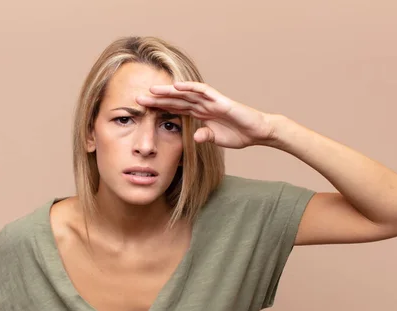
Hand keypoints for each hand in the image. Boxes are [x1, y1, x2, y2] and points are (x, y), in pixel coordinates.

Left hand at [135, 81, 278, 148]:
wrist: (258, 132)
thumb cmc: (239, 134)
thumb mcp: (216, 139)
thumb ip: (204, 137)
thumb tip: (192, 138)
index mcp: (200, 114)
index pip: (175, 109)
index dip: (159, 108)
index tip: (142, 110)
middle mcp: (203, 105)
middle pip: (176, 100)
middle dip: (157, 99)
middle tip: (138, 99)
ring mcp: (211, 101)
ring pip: (186, 93)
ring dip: (169, 91)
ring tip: (152, 90)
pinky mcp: (220, 101)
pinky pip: (203, 91)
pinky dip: (190, 87)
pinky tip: (177, 86)